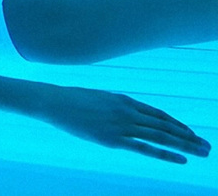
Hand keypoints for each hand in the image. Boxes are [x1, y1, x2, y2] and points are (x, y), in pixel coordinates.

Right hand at [45, 86, 210, 163]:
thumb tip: (123, 113)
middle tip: (206, 146)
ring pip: (161, 136)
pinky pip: (145, 147)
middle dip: (188, 136)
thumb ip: (114, 106)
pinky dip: (165, 154)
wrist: (55, 101)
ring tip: (202, 152)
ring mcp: (121, 125)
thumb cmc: (72, 99)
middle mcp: (128, 111)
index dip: (177, 125)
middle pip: (165, 125)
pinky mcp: (113, 138)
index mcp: (125, 100)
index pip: (159, 114)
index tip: (190, 133)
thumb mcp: (98, 98)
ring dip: (184, 145)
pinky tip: (181, 160)